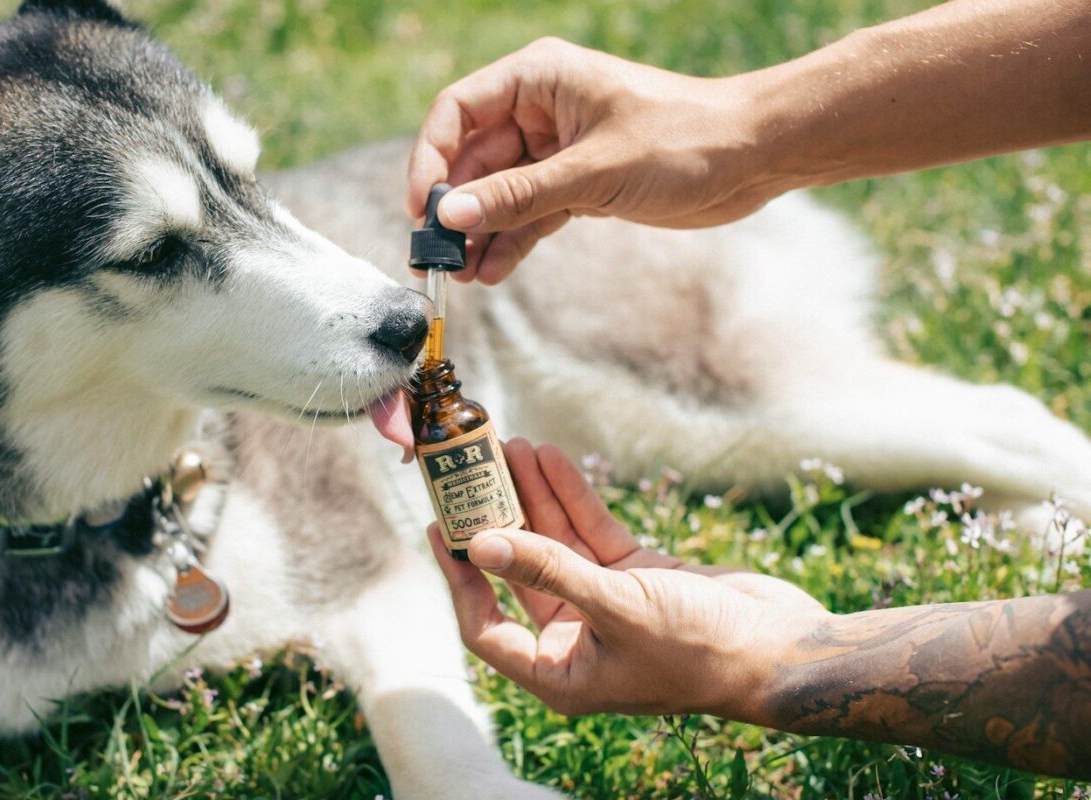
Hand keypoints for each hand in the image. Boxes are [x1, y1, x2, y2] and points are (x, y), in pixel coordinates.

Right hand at [406, 38, 778, 283]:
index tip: (422, 210)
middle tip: (435, 258)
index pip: (459, 112)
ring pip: (499, 193)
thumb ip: (519, 196)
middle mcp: (541, 110)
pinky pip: (529, 213)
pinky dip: (511, 241)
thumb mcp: (594, 170)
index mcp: (539, 79)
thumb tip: (450, 217)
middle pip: (473, 158)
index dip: (432, 160)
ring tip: (461, 276)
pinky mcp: (578, 184)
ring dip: (479, 233)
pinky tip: (494, 272)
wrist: (754, 157)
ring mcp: (557, 149)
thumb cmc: (686, 139)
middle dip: (454, 209)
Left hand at [427, 439, 827, 718]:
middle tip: (470, 472)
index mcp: (560, 673)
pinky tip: (550, 458)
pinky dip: (572, 497)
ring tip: (511, 445)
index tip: (441, 528)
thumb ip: (548, 571)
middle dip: (497, 520)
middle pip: (517, 572)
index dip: (460, 578)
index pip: (485, 627)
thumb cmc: (700, 649)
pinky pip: (591, 531)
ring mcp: (605, 605)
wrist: (783, 648)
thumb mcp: (617, 607)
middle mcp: (575, 641)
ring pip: (554, 544)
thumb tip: (483, 544)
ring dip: (532, 497)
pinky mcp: (636, 577)